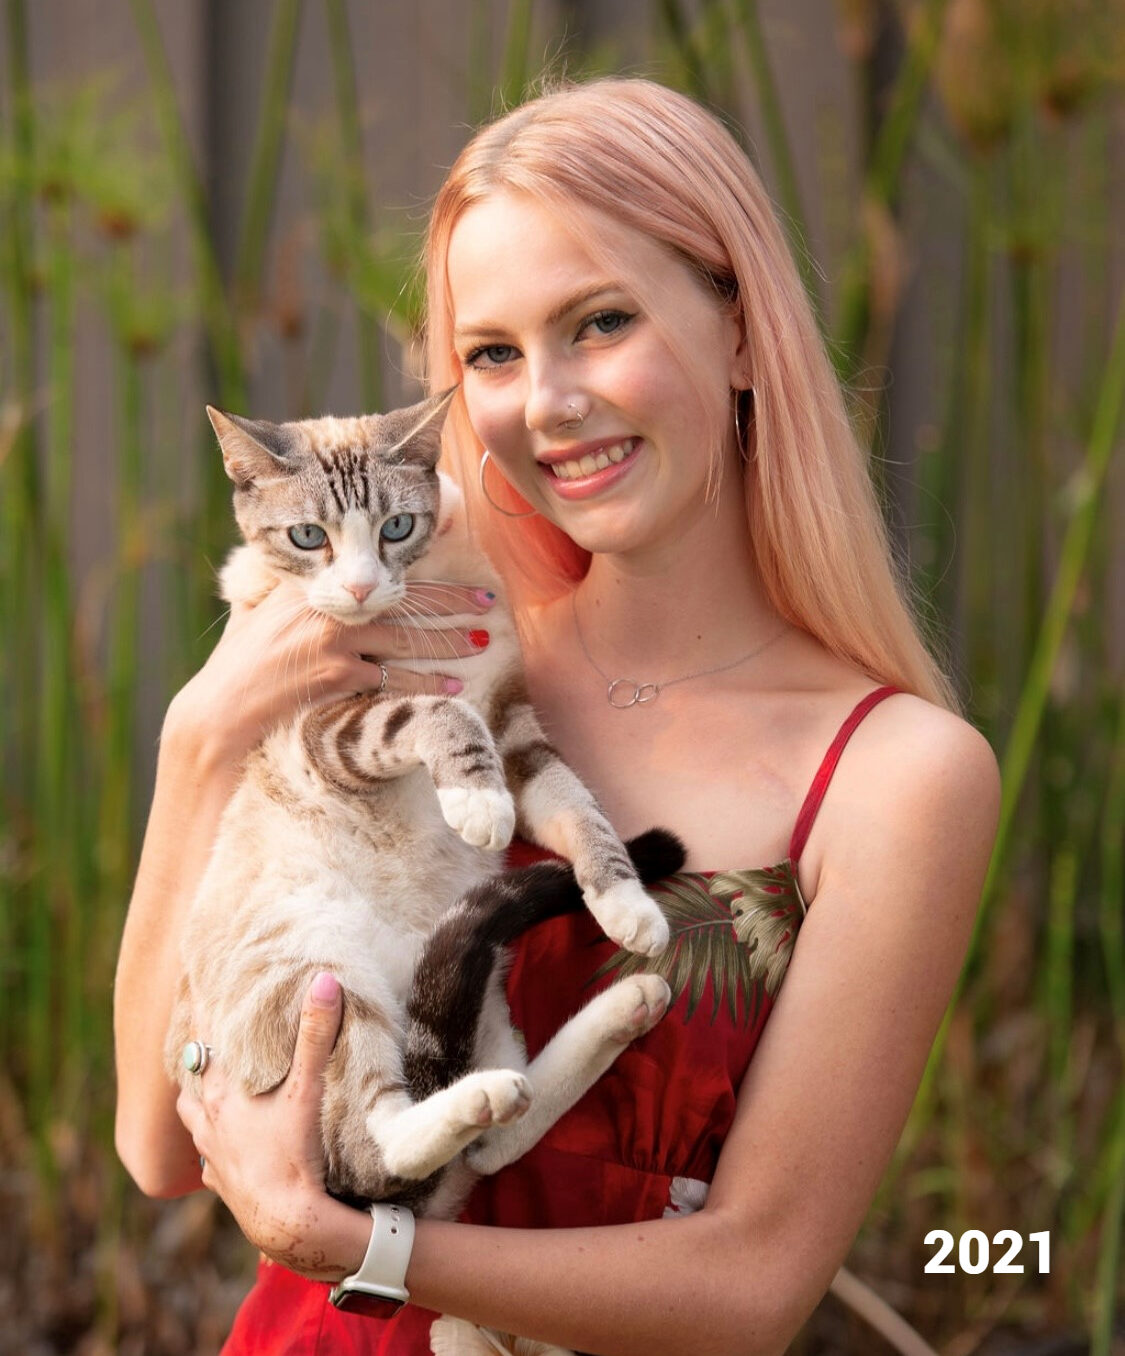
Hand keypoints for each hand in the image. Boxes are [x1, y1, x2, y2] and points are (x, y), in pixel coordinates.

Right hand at [168, 580, 496, 766]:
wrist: (221, 708)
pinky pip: (394, 678)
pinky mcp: (337, 673)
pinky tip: (452, 690)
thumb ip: (294, 594)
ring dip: (447, 642)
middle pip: (402, 598)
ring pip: (405, 637)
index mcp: (310, 581)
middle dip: (451, 601)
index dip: (421, 572)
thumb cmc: (240, 662)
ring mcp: (332, 637)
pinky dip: (426, 685)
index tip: (451, 574)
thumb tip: (324, 582)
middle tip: (488, 603)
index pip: (377, 572)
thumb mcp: (261, 611)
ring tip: (479, 643)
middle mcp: (325, 603)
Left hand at [176, 973, 368, 1280]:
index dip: (203, 1016)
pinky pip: (207, 1160)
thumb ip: (315, 1034)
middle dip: (198, 1057)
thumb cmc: (293, 1153)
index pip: (203, 1043)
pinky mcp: (221, 1184)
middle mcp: (208, 1121)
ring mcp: (211, 1154)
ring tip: (208, 1087)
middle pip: (192, 1079)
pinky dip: (211, 1147)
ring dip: (198, 1101)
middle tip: (207, 1035)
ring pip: (192, 1118)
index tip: (201, 989)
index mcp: (222, 1094)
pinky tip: (222, 1147)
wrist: (287, 1222)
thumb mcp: (307, 1088)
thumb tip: (325, 981)